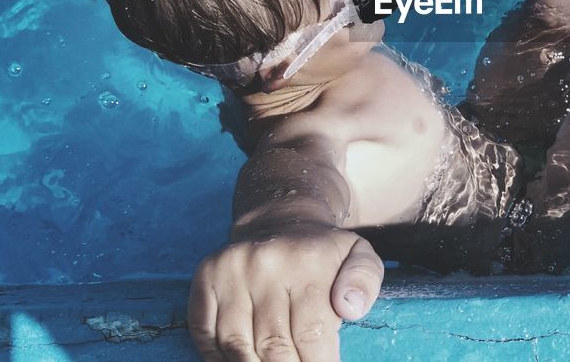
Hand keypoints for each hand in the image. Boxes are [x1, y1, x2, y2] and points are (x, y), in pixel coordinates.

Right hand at [187, 223, 383, 361]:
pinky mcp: (206, 278)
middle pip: (274, 344)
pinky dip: (219, 358)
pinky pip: (205, 333)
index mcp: (307, 261)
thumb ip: (364, 281)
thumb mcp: (359, 255)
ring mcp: (231, 271)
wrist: (279, 221)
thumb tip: (349, 308)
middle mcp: (264, 263)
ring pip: (237, 345)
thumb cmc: (322, 252)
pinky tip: (242, 361)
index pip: (313, 332)